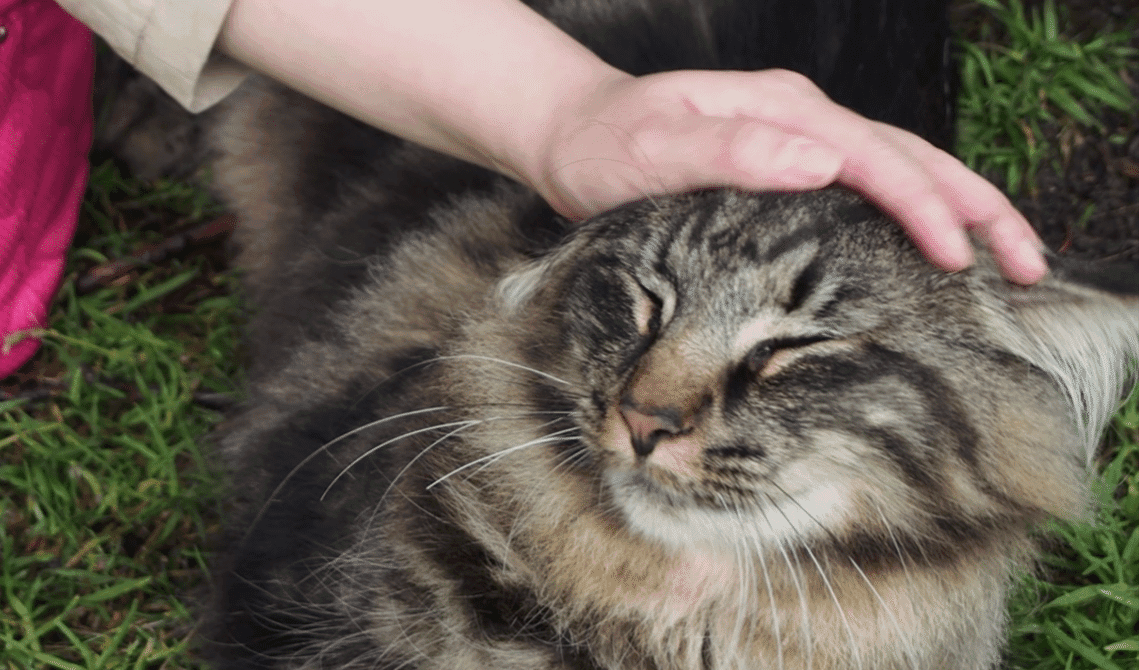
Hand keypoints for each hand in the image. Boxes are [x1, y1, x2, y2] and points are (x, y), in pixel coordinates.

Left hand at [527, 69, 1046, 283]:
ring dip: (960, 208)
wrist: (571, 134)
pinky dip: (915, 211)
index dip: (922, 207)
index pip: (874, 157)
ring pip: (902, 165)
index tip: (958, 256)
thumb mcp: (653, 150)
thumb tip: (822, 160)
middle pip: (911, 154)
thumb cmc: (603, 148)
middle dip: (976, 207)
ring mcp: (799, 136)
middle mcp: (801, 118)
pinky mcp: (789, 161)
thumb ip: (731, 150)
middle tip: (1029, 264)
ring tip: (1010, 257)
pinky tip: (934, 244)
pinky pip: (871, 182)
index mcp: (780, 111)